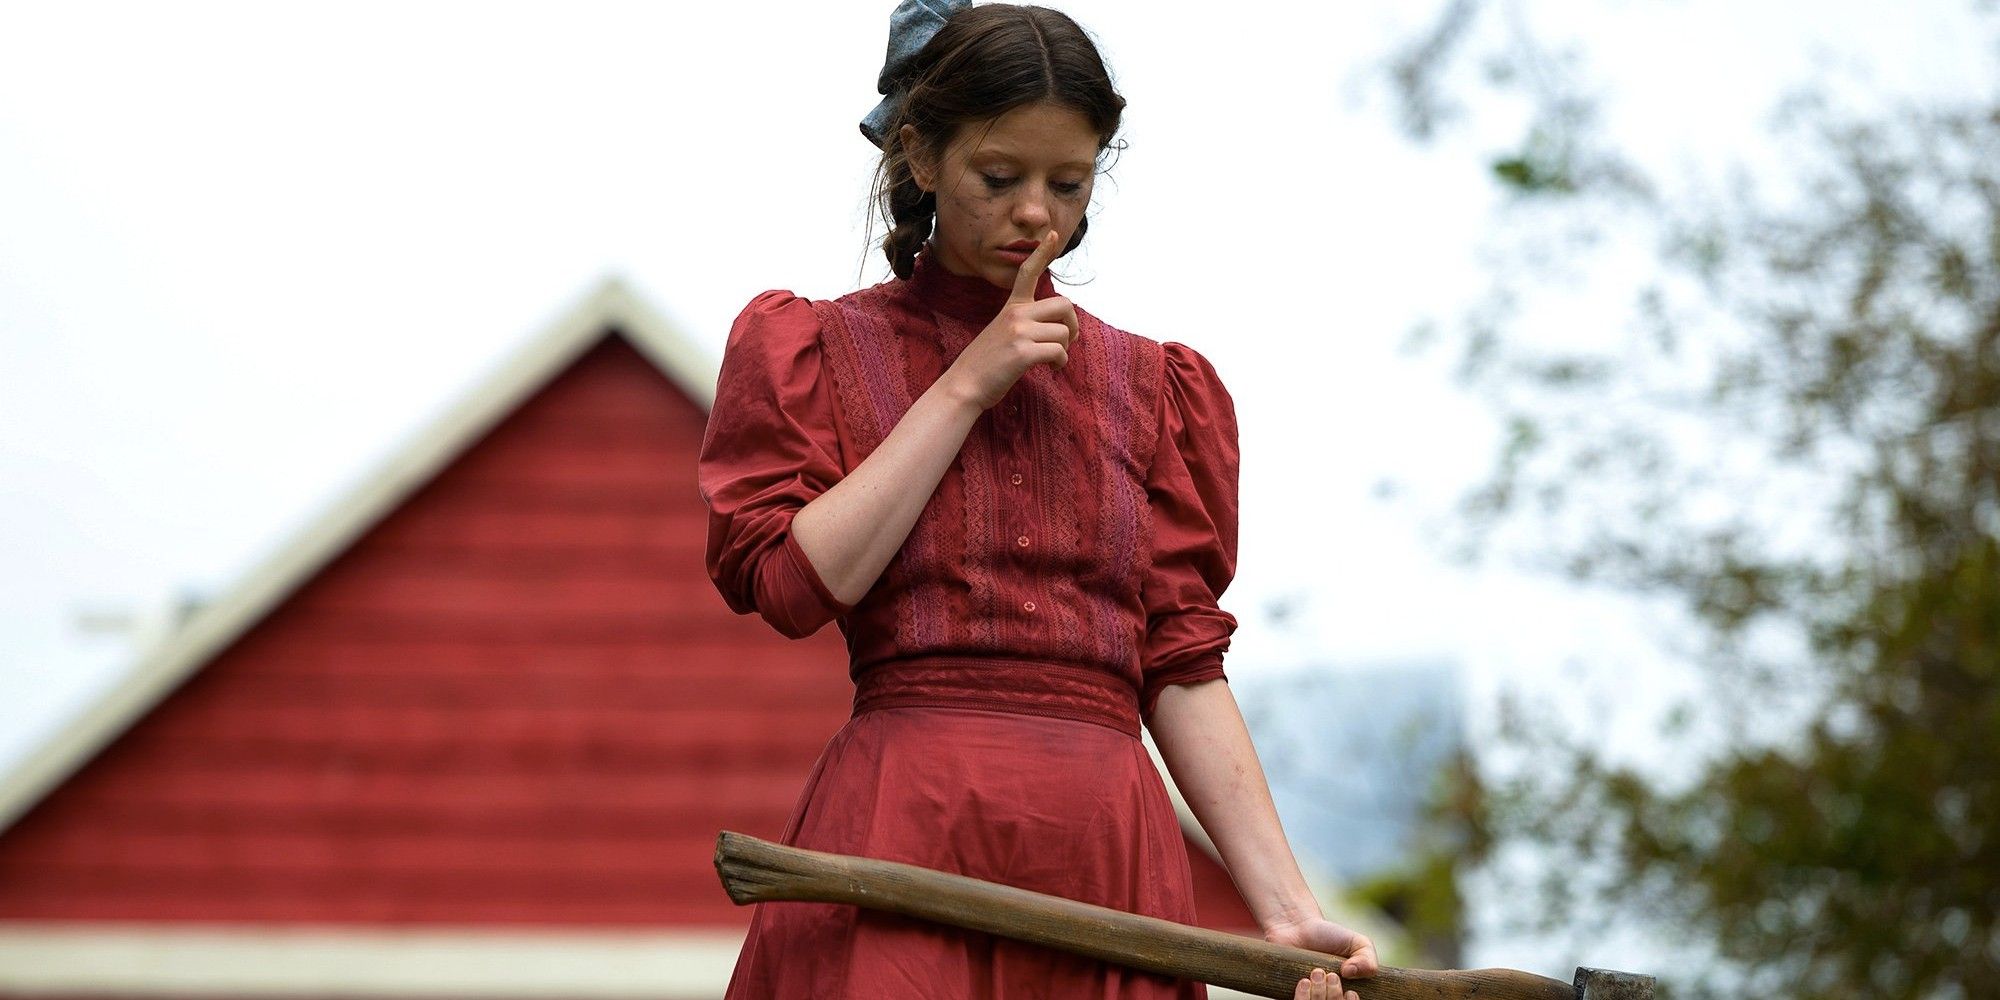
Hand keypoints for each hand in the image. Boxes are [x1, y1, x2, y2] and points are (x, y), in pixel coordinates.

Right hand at [941, 227, 1081, 409]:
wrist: (964, 385)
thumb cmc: (987, 363)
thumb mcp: (1002, 332)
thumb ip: (1025, 322)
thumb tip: (1058, 326)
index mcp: (1011, 307)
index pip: (1027, 272)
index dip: (1042, 253)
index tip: (1052, 234)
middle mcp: (1016, 314)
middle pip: (1064, 305)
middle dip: (1073, 325)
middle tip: (1068, 340)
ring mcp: (1019, 332)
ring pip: (1064, 333)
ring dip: (1064, 350)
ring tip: (1052, 360)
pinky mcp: (1023, 352)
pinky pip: (1059, 352)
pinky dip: (1060, 363)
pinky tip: (1051, 369)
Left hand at [1266, 915, 1379, 998]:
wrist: (1298, 927)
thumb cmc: (1330, 937)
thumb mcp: (1359, 943)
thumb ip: (1368, 959)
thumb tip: (1351, 972)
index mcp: (1345, 995)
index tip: (1351, 992)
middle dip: (1335, 997)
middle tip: (1332, 976)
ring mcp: (1307, 999)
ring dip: (1319, 996)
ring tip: (1317, 972)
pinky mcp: (1286, 995)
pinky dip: (1302, 998)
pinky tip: (1304, 982)